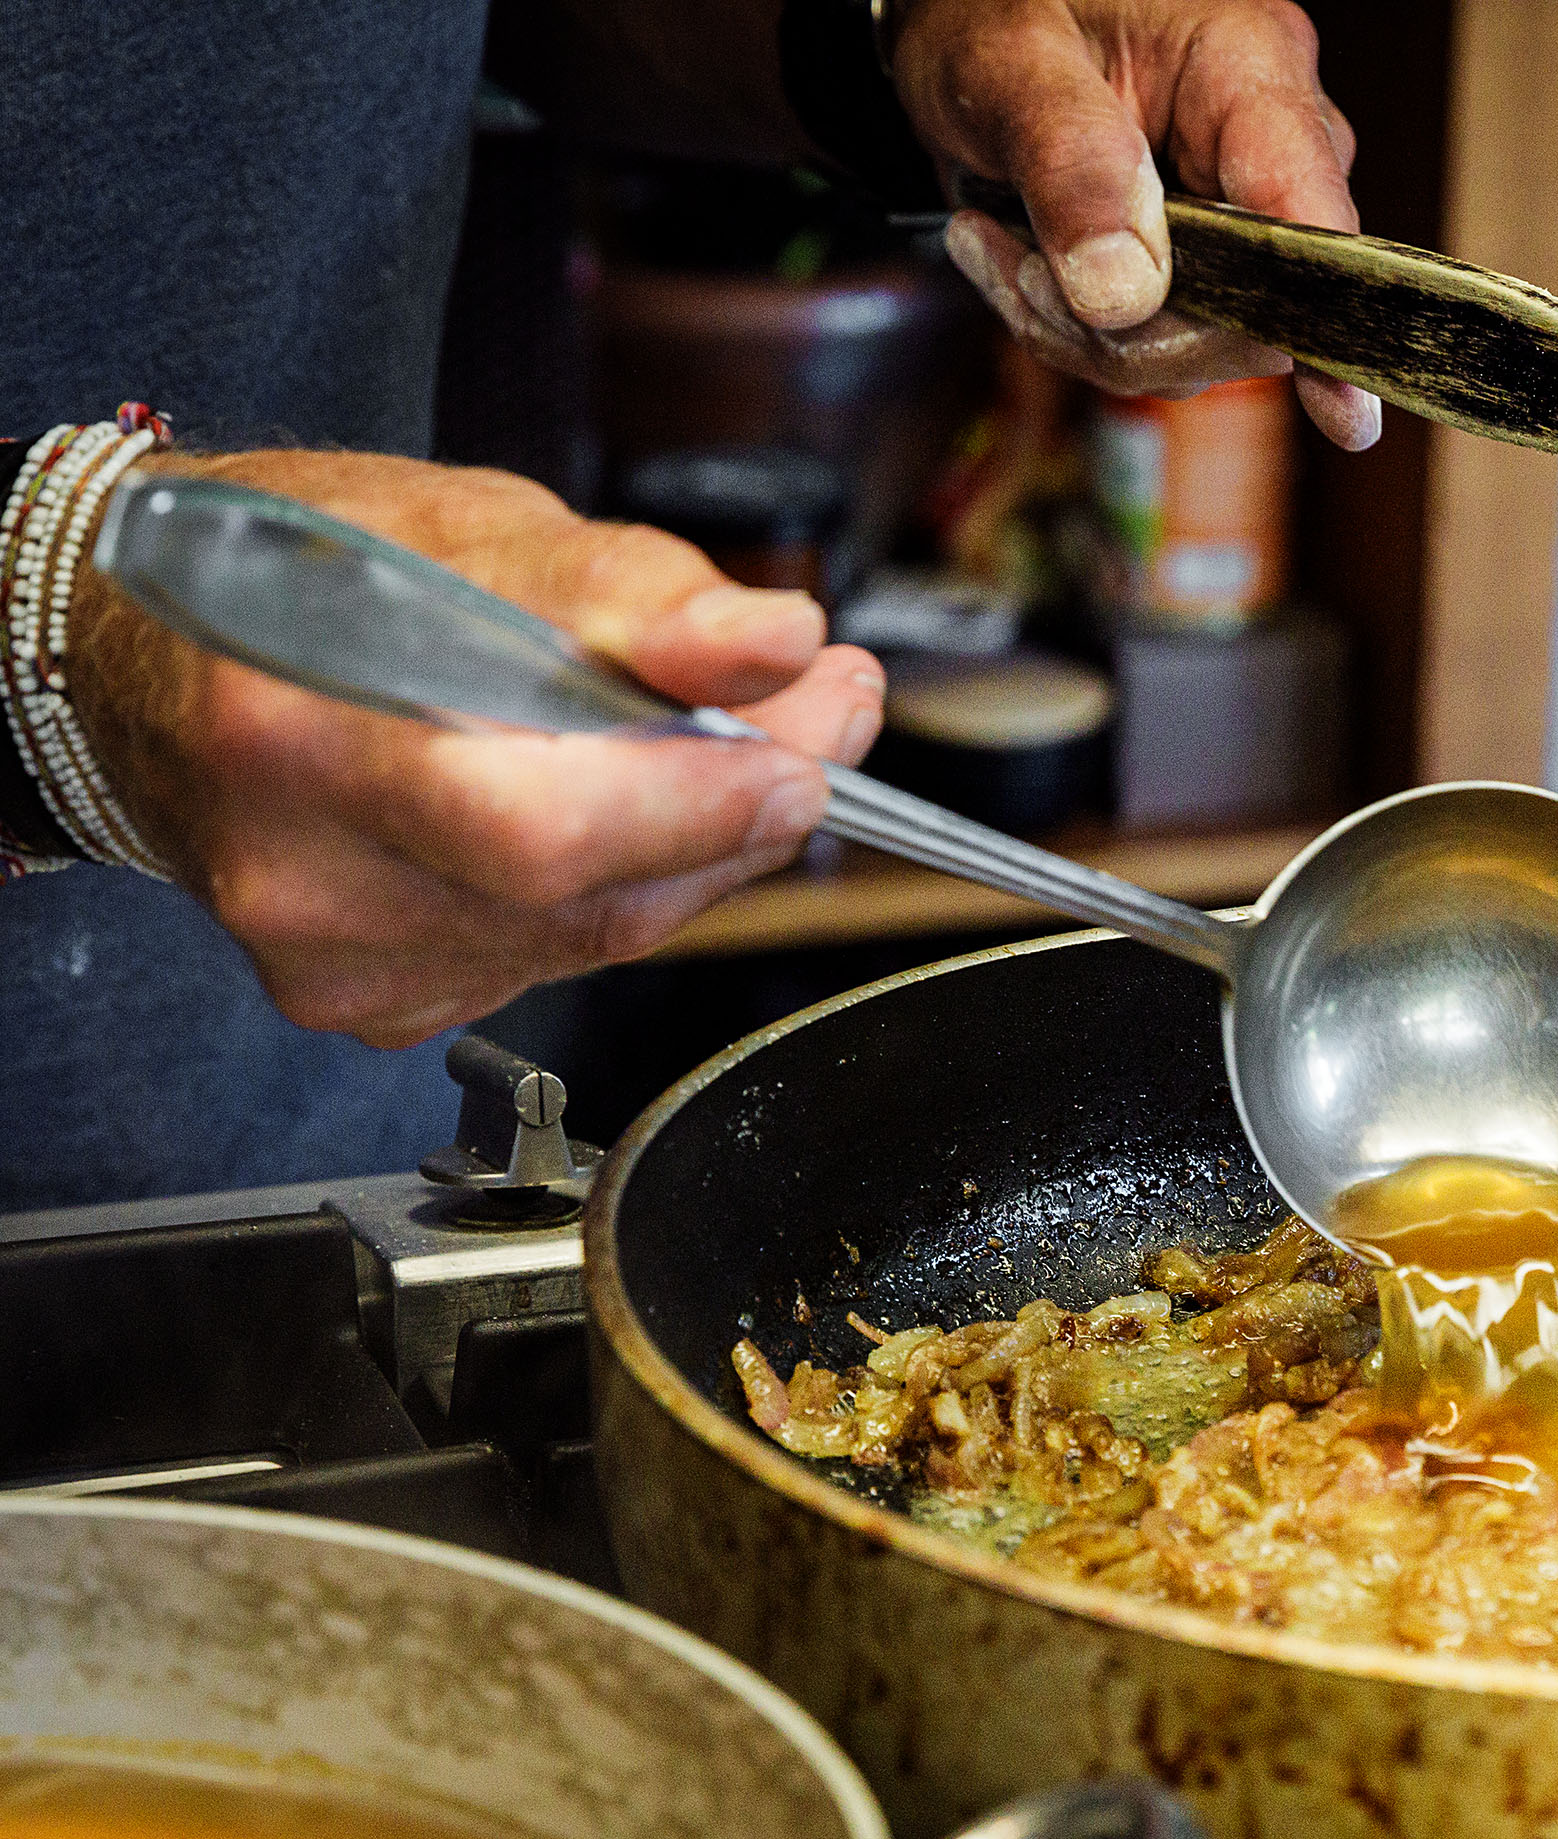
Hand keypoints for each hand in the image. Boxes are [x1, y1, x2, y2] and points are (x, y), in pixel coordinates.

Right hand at [65, 450, 883, 1047]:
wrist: (155, 661)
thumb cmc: (301, 568)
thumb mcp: (471, 528)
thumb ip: (640, 596)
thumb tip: (779, 644)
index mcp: (301, 730)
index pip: (542, 826)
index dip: (697, 802)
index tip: (807, 747)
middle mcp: (306, 875)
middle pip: (590, 894)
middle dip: (734, 808)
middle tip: (813, 721)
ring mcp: (336, 957)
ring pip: (595, 934)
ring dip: (688, 845)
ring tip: (723, 742)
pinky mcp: (371, 1003)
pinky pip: (553, 958)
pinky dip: (608, 885)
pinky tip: (592, 809)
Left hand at [895, 0, 1380, 449]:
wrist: (973, 27)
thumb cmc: (993, 15)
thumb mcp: (1005, 66)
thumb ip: (1069, 166)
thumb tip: (1128, 296)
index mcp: (1247, 66)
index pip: (1311, 214)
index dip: (1323, 320)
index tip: (1343, 410)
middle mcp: (1270, 145)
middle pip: (1255, 309)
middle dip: (1126, 329)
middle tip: (1018, 271)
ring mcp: (1249, 216)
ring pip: (1206, 345)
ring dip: (1090, 333)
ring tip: (1007, 253)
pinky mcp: (1214, 266)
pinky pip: (1169, 346)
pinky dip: (1086, 332)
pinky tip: (1028, 268)